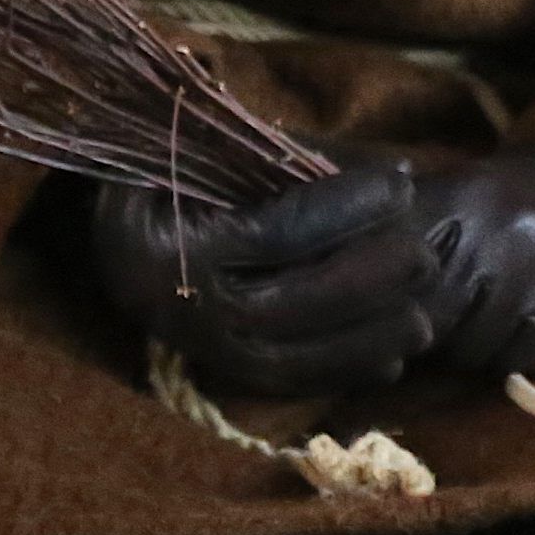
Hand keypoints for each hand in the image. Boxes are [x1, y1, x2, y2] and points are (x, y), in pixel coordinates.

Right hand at [89, 165, 436, 396]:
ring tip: (423, 321)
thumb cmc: (174, 165)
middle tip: (425, 255)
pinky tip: (393, 361)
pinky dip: (338, 374)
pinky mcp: (210, 371)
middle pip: (287, 304)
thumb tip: (398, 172)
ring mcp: (189, 344)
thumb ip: (296, 158)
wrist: (110, 222)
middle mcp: (168, 301)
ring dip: (362, 342)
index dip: (345, 207)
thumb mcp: (215, 149)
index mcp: (159, 237)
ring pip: (286, 359)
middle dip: (365, 282)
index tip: (401, 182)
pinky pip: (279, 385)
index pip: (274, 231)